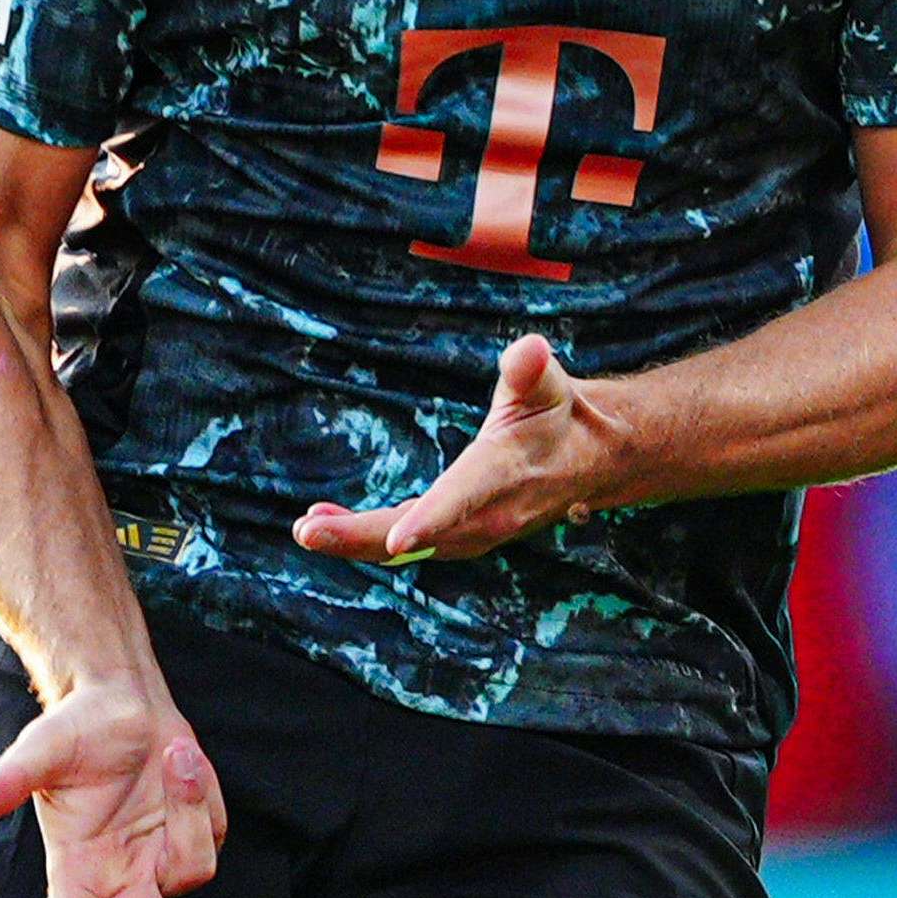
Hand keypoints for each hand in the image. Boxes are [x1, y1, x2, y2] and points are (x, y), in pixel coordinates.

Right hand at [0, 680, 225, 897]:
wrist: (119, 700)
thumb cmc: (70, 732)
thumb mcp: (37, 753)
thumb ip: (7, 783)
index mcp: (76, 870)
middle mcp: (119, 875)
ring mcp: (158, 858)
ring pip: (192, 872)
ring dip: (186, 810)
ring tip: (171, 756)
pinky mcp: (194, 834)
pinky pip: (213, 835)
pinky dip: (198, 795)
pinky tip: (178, 761)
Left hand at [293, 335, 622, 563]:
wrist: (589, 462)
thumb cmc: (561, 415)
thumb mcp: (550, 384)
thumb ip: (531, 369)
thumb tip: (529, 349)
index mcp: (506, 471)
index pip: (466, 497)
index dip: (432, 519)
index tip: (397, 539)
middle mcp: (490, 513)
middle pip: (421, 536)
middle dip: (362, 538)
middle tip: (307, 531)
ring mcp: (475, 532)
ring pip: (409, 549)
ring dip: (356, 541)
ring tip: (307, 528)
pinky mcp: (462, 536)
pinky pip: (409, 545)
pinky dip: (368, 540)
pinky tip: (328, 525)